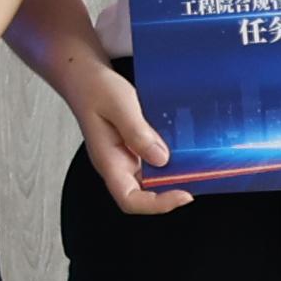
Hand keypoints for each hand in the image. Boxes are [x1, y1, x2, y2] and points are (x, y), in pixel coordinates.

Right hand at [64, 51, 197, 214]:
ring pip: (152, 180)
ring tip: (194, 161)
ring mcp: (126, 157)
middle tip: (197, 175)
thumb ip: (137, 132)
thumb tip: (161, 158)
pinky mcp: (134, 148)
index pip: (129, 199)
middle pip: (144, 195)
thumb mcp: (119, 104)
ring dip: (174, 175)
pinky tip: (183, 147)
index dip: (157, 204)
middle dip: (172, 190)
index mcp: (108, 160)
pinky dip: (171, 159)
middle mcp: (117, 164)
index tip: (183, 194)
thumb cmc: (95, 88)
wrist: (83, 76)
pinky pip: (155, 162)